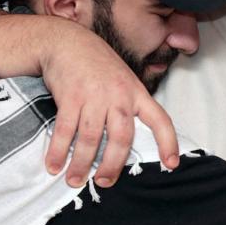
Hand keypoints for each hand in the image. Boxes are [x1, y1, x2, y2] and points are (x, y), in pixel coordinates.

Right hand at [40, 22, 178, 187]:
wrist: (68, 41)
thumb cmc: (98, 66)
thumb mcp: (123, 80)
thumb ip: (127, 105)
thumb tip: (126, 140)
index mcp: (136, 93)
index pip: (160, 120)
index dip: (168, 143)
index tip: (171, 164)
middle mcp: (119, 96)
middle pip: (122, 137)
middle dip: (113, 164)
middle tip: (104, 182)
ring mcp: (94, 96)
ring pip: (92, 138)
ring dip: (82, 163)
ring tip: (75, 181)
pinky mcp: (70, 96)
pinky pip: (66, 130)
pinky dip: (59, 151)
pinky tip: (54, 165)